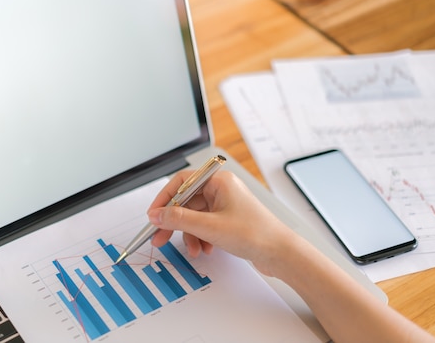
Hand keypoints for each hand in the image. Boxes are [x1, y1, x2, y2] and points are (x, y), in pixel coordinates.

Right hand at [147, 170, 294, 275]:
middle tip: (160, 237)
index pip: (181, 182)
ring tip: (193, 250)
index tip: (153, 215)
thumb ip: (179, 219)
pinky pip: (204, 225)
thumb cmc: (255, 234)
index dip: (164, 199)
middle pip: (186, 202)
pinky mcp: (228, 219)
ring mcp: (225, 204)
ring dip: (189, 234)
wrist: (281, 253)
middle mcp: (221, 189)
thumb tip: (157, 214)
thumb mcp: (210, 227)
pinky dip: (201, 237)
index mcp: (218, 181)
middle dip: (174, 222)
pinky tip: (206, 249)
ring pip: (194, 216)